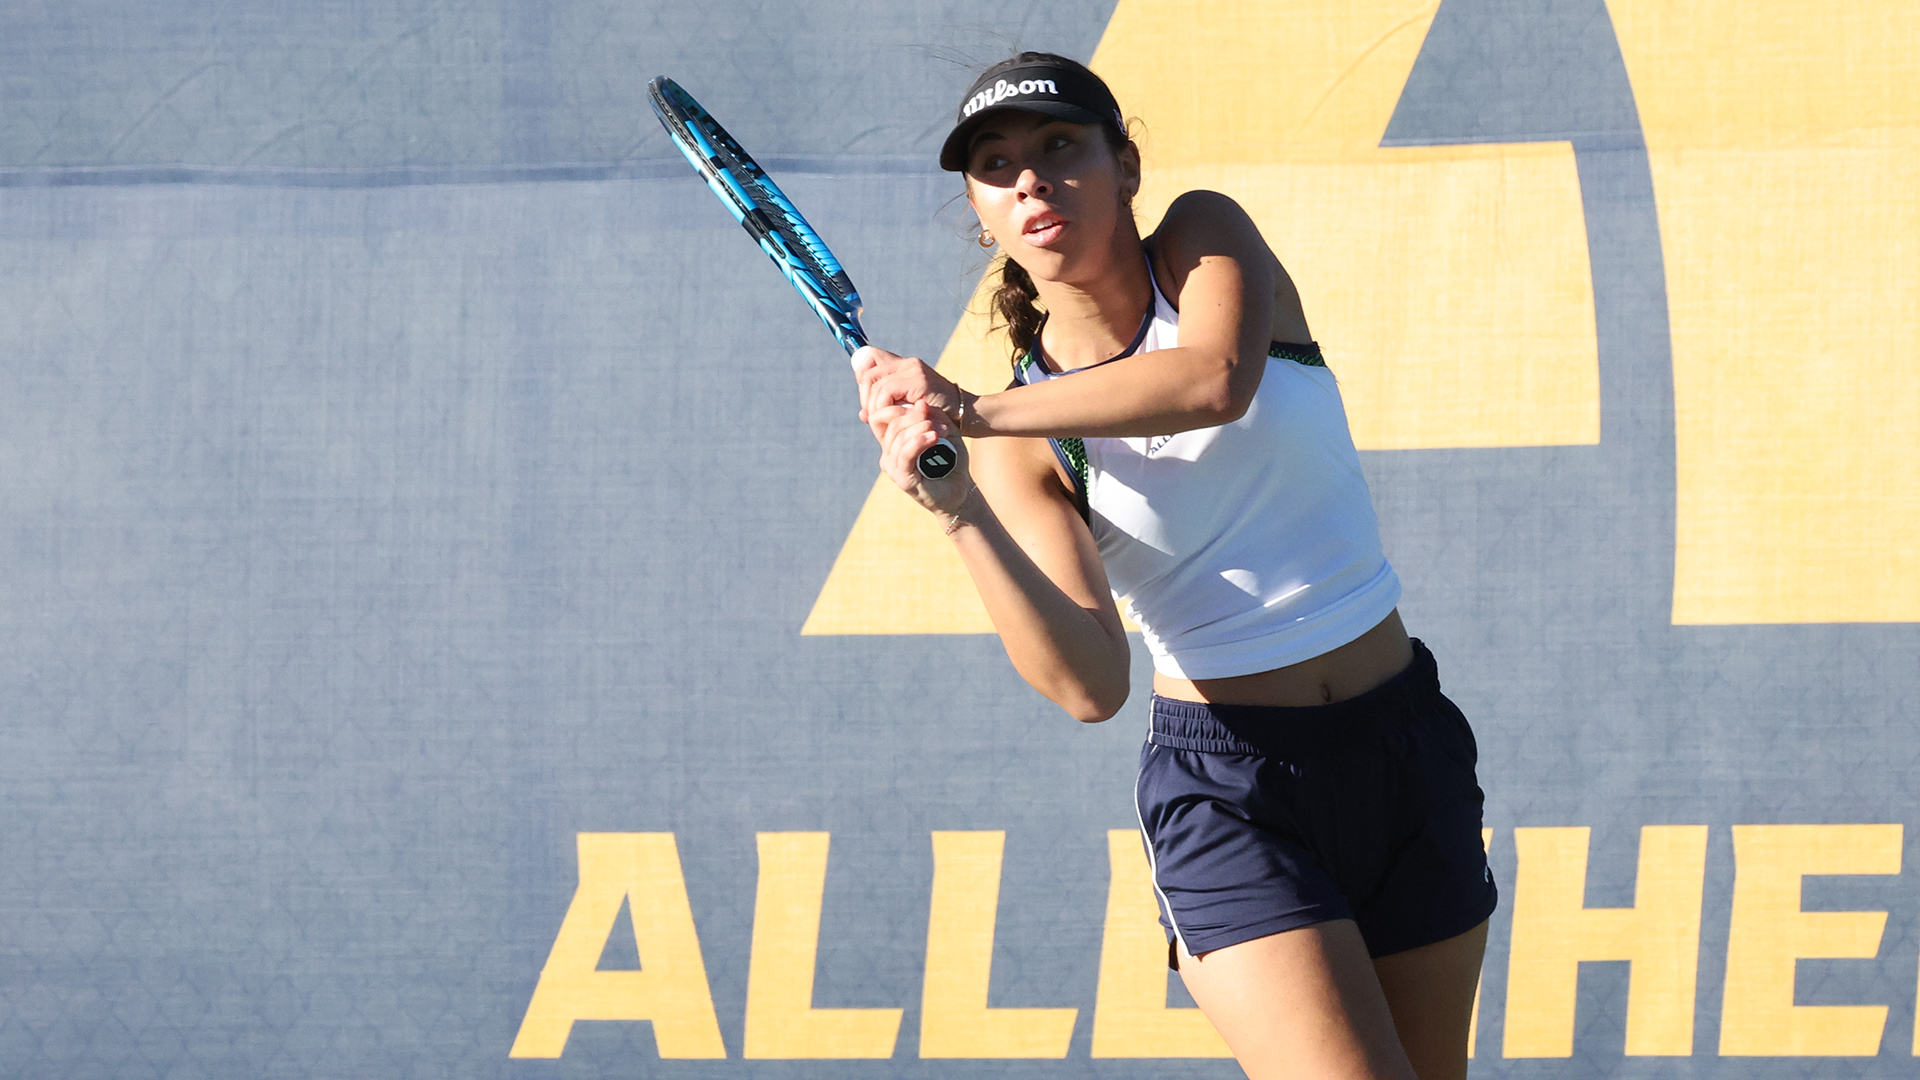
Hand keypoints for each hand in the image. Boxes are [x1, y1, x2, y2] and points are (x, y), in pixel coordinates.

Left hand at [852, 345, 968, 441]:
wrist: (965, 416)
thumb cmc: (938, 416)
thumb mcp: (908, 408)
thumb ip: (887, 407)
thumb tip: (863, 414)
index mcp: (905, 366)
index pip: (870, 358)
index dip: (861, 377)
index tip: (867, 400)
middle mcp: (908, 363)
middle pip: (868, 370)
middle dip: (864, 395)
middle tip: (870, 414)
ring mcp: (913, 370)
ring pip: (874, 382)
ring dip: (872, 404)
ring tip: (879, 419)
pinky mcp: (918, 380)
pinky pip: (886, 391)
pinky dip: (882, 406)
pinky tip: (889, 417)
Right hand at [876, 400, 973, 521]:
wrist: (959, 490)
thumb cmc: (951, 460)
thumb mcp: (944, 432)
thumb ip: (932, 417)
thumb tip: (919, 403)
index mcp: (893, 442)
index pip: (882, 417)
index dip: (899, 406)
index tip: (924, 405)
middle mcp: (888, 454)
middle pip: (892, 424)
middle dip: (915, 417)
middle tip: (939, 421)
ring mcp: (893, 467)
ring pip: (898, 437)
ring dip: (921, 428)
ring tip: (941, 430)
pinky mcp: (902, 478)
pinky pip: (905, 454)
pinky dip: (919, 441)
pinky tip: (933, 436)